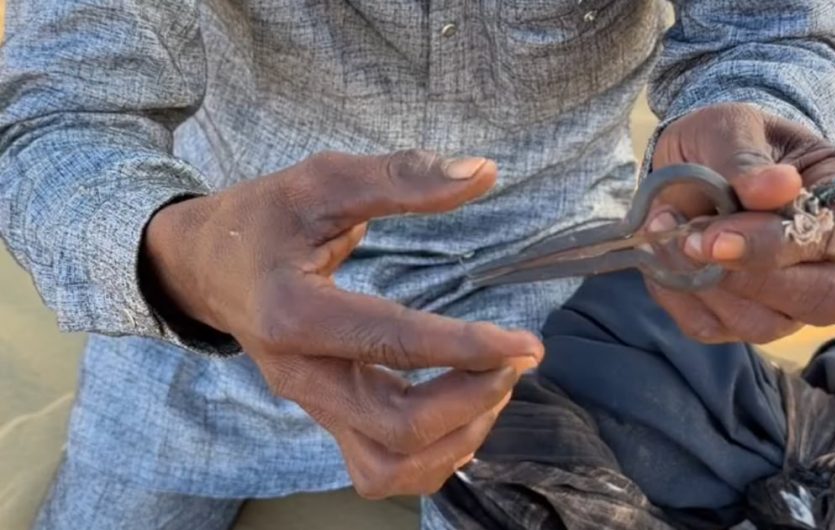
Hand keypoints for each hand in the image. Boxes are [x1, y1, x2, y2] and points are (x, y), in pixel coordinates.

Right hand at [143, 150, 542, 497]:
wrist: (204, 266)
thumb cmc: (263, 219)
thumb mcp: (322, 182)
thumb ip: (401, 178)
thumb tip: (483, 172)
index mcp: (293, 314)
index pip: (392, 343)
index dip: (467, 347)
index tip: (526, 343)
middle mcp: (299, 374)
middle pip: (397, 427)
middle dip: (470, 400)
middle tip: (513, 360)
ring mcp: (310, 404)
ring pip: (389, 467)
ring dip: (455, 439)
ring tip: (491, 388)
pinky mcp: (323, 415)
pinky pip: (380, 469)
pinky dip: (432, 456)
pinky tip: (461, 412)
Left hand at [646, 103, 834, 343]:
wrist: (693, 161)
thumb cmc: (726, 141)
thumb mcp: (730, 129)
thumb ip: (747, 157)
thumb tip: (778, 187)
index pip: (827, 240)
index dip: (769, 246)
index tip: (712, 238)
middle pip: (820, 300)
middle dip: (745, 278)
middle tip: (688, 242)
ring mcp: (793, 299)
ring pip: (761, 325)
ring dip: (703, 286)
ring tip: (668, 235)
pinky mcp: (743, 318)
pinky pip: (712, 328)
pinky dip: (677, 298)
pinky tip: (662, 259)